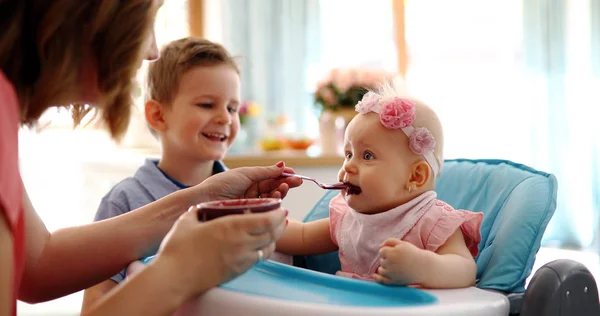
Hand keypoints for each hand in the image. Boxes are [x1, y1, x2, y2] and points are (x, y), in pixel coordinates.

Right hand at [153, 205, 287, 296]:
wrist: (175, 278)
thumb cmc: (178, 249)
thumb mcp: (187, 221)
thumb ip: (198, 212)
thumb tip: (198, 208)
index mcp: (232, 226)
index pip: (267, 220)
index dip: (278, 214)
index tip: (282, 209)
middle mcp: (241, 243)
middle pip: (272, 234)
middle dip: (281, 225)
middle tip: (283, 219)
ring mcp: (241, 259)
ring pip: (268, 249)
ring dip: (274, 239)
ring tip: (273, 233)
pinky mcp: (237, 272)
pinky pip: (258, 260)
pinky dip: (263, 251)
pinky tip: (258, 247)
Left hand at [198, 161, 301, 200]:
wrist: (206, 200)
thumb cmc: (221, 184)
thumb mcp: (245, 174)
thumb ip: (264, 171)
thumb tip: (282, 165)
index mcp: (250, 179)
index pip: (270, 177)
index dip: (282, 175)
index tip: (293, 173)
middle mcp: (252, 191)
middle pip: (274, 187)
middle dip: (286, 183)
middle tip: (297, 181)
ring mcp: (252, 203)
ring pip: (272, 198)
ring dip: (281, 192)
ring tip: (283, 188)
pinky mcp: (252, 213)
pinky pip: (267, 208)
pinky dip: (274, 202)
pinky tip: (278, 197)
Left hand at [372, 238, 427, 284]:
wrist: (424, 268)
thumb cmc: (413, 254)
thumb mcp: (402, 244)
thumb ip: (390, 241)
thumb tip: (379, 246)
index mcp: (393, 252)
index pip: (381, 251)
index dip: (387, 252)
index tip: (395, 253)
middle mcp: (391, 263)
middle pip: (381, 261)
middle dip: (387, 260)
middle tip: (398, 261)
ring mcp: (392, 273)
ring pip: (381, 270)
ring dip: (384, 268)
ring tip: (395, 267)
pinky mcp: (394, 282)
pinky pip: (381, 280)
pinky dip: (377, 278)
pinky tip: (374, 275)